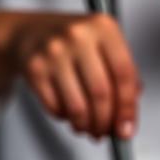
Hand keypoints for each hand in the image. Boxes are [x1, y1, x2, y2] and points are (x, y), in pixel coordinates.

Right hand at [9, 12, 139, 138]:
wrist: (31, 32)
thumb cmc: (76, 44)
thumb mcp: (106, 49)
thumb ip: (125, 79)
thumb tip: (127, 121)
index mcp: (103, 27)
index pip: (124, 74)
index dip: (128, 108)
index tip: (127, 129)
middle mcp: (78, 35)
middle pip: (101, 94)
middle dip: (106, 123)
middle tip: (106, 132)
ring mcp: (54, 51)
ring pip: (78, 107)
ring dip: (86, 126)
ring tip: (89, 127)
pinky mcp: (35, 68)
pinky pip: (56, 108)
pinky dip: (66, 118)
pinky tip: (70, 113)